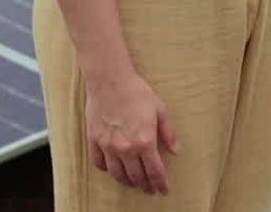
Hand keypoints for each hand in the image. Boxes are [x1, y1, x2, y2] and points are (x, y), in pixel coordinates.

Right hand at [84, 70, 178, 193]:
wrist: (110, 80)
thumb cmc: (137, 92)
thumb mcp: (160, 110)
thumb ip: (168, 133)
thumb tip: (176, 151)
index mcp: (145, 141)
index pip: (155, 171)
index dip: (160, 184)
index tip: (163, 190)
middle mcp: (126, 148)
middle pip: (136, 176)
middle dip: (145, 185)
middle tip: (149, 189)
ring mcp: (108, 146)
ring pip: (117, 174)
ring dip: (127, 181)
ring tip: (133, 182)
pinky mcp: (94, 141)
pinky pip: (99, 163)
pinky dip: (107, 169)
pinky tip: (113, 169)